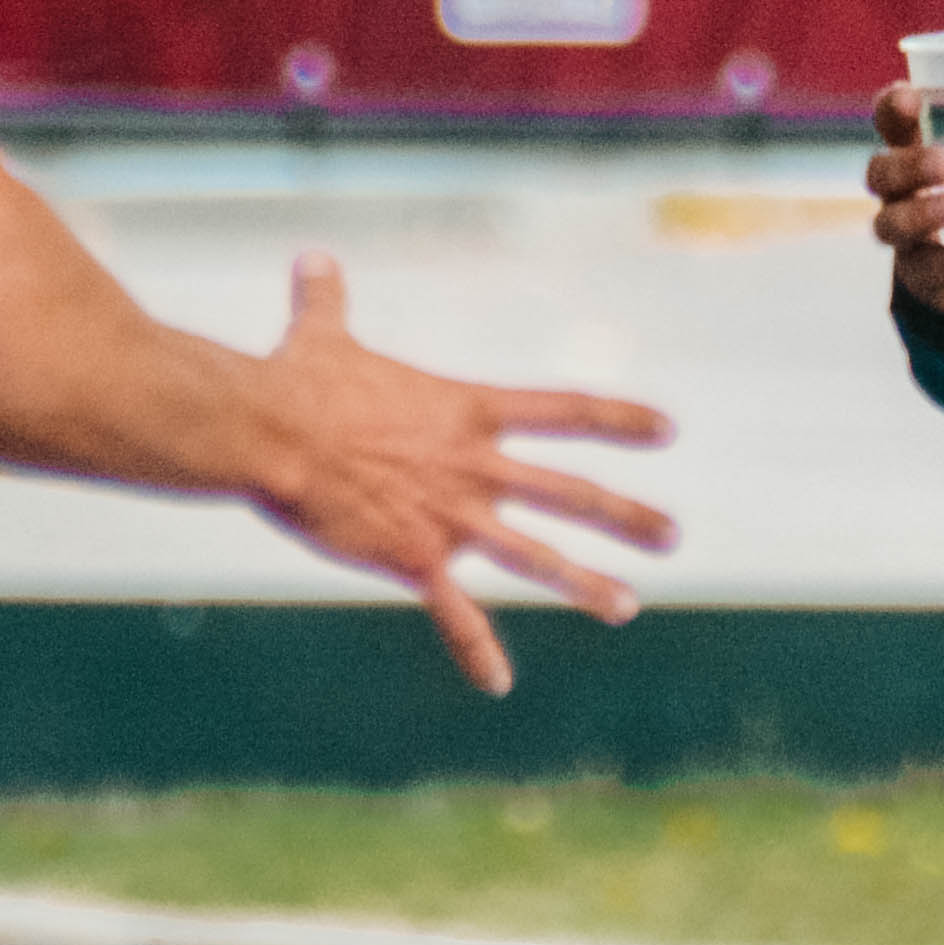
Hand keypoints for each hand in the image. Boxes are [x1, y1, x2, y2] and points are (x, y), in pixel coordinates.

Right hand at [238, 250, 678, 692]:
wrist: (270, 432)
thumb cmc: (294, 381)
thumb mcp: (322, 334)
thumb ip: (328, 300)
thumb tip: (310, 260)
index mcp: (468, 410)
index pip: (565, 410)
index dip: (620, 420)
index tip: (667, 431)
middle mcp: (475, 465)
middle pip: (571, 493)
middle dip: (627, 516)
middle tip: (673, 537)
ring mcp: (450, 516)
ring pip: (535, 556)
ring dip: (585, 583)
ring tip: (627, 606)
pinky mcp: (413, 558)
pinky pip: (453, 613)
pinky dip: (477, 650)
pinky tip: (499, 684)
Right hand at [863, 83, 943, 321]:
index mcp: (923, 144)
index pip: (891, 119)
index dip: (891, 106)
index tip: (909, 97)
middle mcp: (905, 187)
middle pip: (880, 172)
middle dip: (906, 165)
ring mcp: (909, 233)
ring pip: (889, 224)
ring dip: (920, 215)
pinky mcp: (924, 273)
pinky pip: (929, 268)